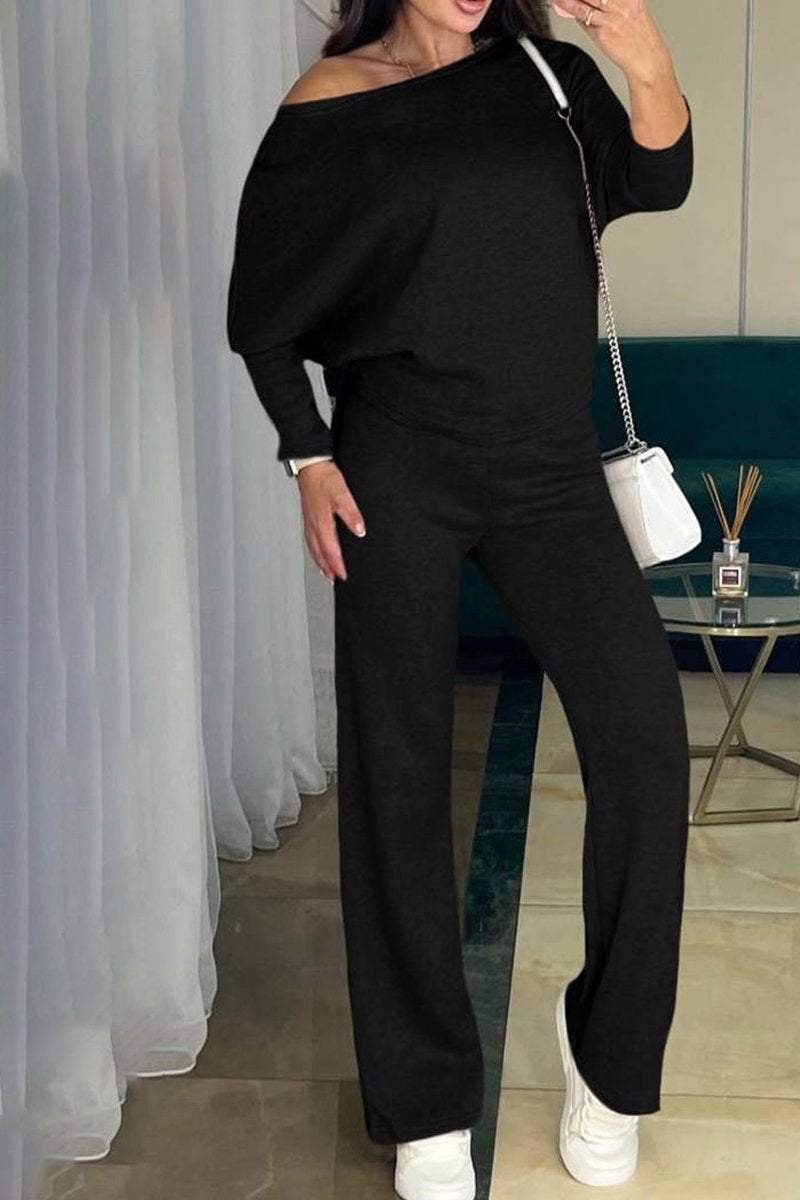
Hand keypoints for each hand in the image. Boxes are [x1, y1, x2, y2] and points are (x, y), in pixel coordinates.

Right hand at [296, 460, 365, 583]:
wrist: (310, 465)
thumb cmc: (324, 478)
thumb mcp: (342, 494)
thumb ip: (352, 514)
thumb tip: (360, 531)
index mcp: (322, 522)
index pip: (331, 550)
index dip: (337, 565)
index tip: (343, 576)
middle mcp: (313, 525)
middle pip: (320, 553)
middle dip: (327, 568)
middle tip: (334, 580)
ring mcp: (309, 521)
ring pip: (313, 548)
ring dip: (319, 562)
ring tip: (325, 572)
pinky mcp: (308, 516)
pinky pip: (310, 539)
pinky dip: (314, 550)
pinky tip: (317, 550)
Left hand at [551, 0, 673, 84]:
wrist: (646, 58)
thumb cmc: (637, 37)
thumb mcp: (629, 10)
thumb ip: (606, 4)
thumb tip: (583, 2)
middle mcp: (622, 1)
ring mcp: (612, 15)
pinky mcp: (604, 30)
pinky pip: (583, 16)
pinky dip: (570, 8)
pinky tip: (562, 3)